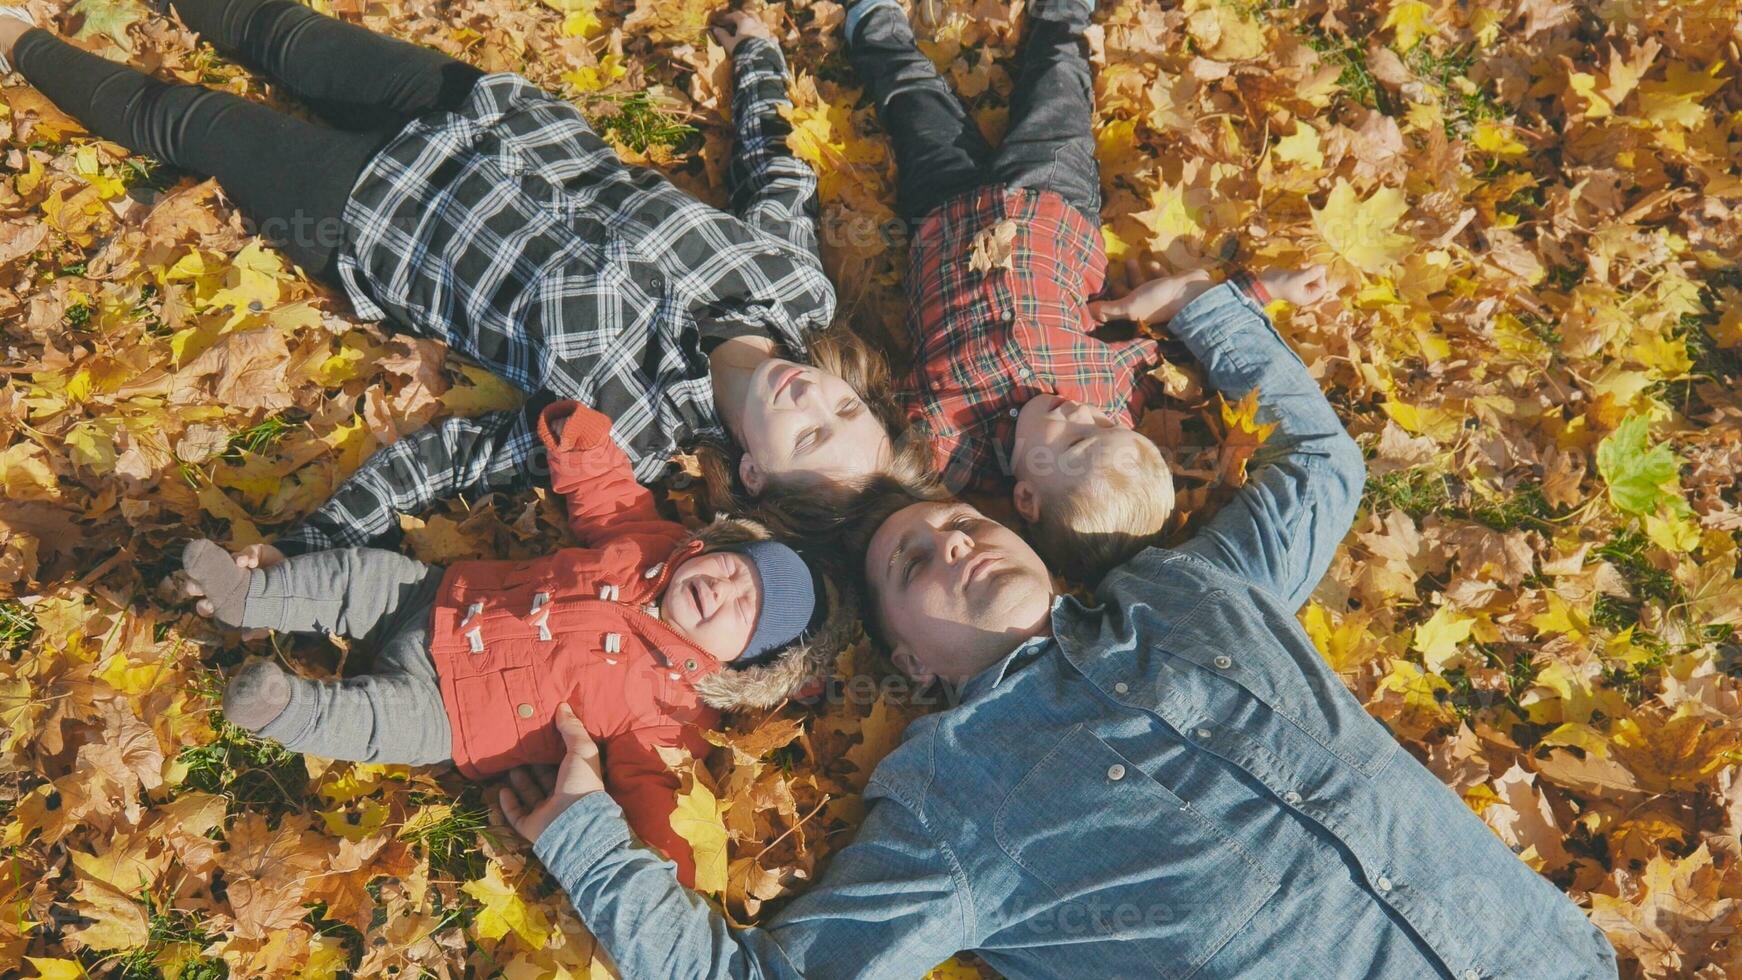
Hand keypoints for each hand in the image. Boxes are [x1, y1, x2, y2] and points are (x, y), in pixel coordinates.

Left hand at [181, 542, 282, 635]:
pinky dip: (245, 556)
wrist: (294, 583)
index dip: (206, 606)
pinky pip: (244, 553)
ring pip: (220, 564)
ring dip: (220, 566)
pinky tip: (250, 563)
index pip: (209, 605)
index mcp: (228, 600)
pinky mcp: (251, 554)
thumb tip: (245, 638)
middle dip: (197, 586)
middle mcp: (228, 583)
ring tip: (230, 569)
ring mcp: (238, 568)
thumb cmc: (274, 602)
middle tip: (198, 588)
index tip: (209, 607)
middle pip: (204, 584)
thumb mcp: (267, 618)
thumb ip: (258, 629)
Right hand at [499, 703, 605, 844]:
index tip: (539, 738)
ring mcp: (546, 813)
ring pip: (530, 795)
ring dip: (520, 781)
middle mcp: (562, 797)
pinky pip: (516, 814)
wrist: (572, 821)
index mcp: (576, 781)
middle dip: (533, 766)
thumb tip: (564, 706)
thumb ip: (572, 728)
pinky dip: (509, 803)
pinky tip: (502, 789)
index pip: (563, 765)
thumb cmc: (580, 782)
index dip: (552, 753)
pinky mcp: (531, 826)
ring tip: (510, 766)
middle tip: (519, 750)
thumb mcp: (581, 749)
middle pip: (545, 779)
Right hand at [710, 10, 773, 54]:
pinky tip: (765, 39)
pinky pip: (770, 36)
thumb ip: (723, 35)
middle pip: (751, 15)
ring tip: (751, 29)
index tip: (723, 21)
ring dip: (755, 24)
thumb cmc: (742, 51)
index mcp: (746, 22)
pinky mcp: (773, 42)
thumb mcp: (729, 44)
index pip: (736, 15)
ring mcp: (766, 32)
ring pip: (761, 24)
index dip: (729, 17)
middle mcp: (757, 24)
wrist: (759, 62)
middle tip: (737, 21)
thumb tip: (715, 30)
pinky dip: (766, 36)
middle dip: (744, 17)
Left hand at [1088, 259, 1214, 326]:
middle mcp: (1147, 305)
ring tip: (1130, 259)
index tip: (1099, 283)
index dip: (1107, 297)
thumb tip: (1086, 312)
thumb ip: (1109, 309)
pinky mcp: (1173, 285)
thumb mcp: (1129, 305)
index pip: (1117, 306)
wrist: (1192, 294)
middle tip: (1113, 266)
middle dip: (1122, 281)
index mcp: (1136, 313)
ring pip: (1144, 284)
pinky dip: (1155, 270)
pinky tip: (1151, 262)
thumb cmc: (1158, 300)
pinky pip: (1161, 277)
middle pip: (1130, 293)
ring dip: (1136, 273)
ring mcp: (1161, 295)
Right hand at [1255, 265, 1330, 306]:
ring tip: (1300, 266)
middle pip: (1319, 281)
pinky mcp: (1297, 279)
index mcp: (1308, 297)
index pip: (1323, 287)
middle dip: (1314, 272)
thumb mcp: (1297, 279)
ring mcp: (1302, 286)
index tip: (1312, 270)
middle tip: (1305, 266)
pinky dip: (1305, 268)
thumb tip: (1324, 266)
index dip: (1320, 277)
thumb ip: (1311, 273)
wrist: (1264, 282)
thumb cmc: (1281, 283)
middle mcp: (1307, 293)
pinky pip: (1307, 273)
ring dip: (1309, 269)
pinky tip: (1298, 266)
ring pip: (1313, 276)